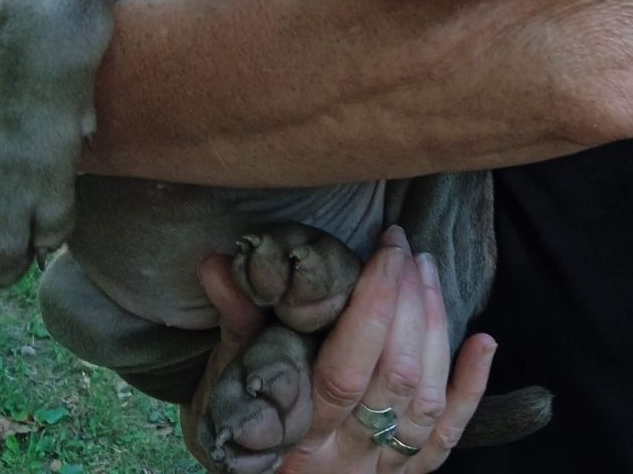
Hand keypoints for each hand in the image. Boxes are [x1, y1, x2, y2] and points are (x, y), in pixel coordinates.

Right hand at [182, 227, 495, 472]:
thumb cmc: (237, 425)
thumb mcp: (227, 377)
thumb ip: (234, 321)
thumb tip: (216, 263)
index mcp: (299, 431)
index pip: (346, 368)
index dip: (375, 305)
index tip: (385, 249)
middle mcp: (346, 457)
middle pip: (396, 377)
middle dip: (408, 302)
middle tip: (405, 249)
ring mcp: (381, 470)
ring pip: (425, 400)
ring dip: (436, 328)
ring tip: (427, 270)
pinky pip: (448, 438)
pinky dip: (471, 388)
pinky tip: (484, 340)